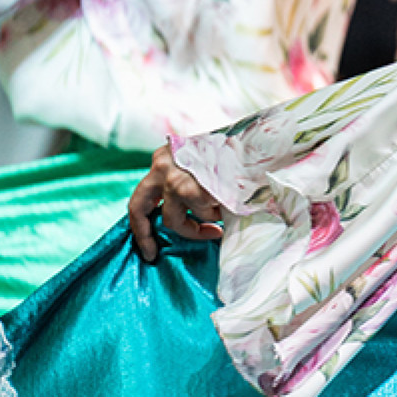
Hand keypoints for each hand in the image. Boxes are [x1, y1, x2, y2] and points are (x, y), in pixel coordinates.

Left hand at [127, 142, 223, 262]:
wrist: (257, 143)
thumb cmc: (234, 152)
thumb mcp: (202, 162)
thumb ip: (186, 182)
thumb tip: (185, 217)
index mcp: (164, 158)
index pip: (140, 196)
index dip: (140, 224)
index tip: (149, 246)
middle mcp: (162, 167)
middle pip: (140, 209)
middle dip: (144, 235)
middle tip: (153, 253)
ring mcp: (173, 180)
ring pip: (176, 219)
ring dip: (201, 221)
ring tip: (223, 210)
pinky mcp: (190, 190)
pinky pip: (202, 216)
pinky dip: (216, 214)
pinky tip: (230, 202)